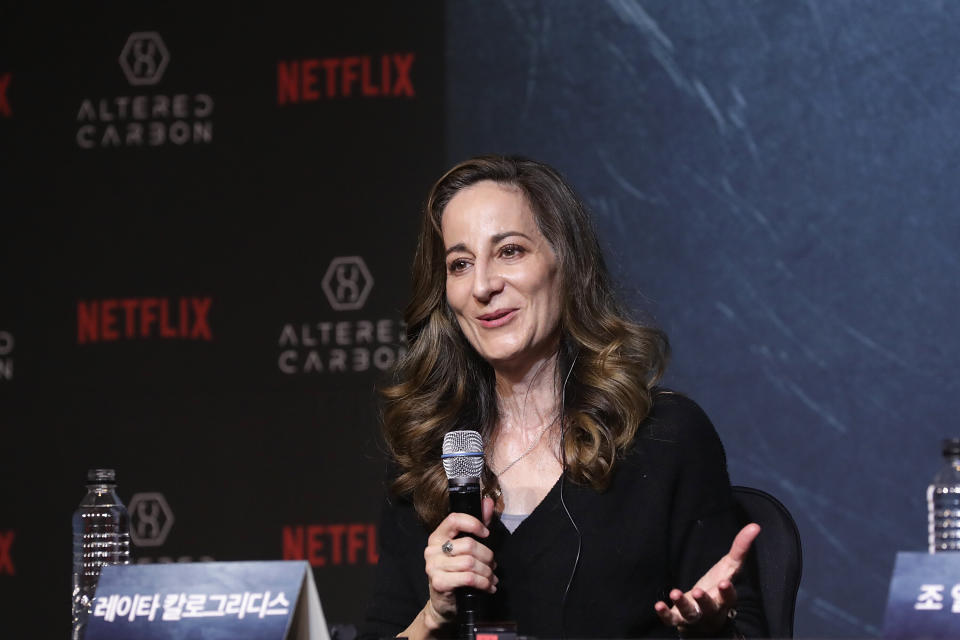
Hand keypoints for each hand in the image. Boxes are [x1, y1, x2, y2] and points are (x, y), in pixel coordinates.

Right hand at [421, 497, 496, 628]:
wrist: (444, 603)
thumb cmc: (458, 571)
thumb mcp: (468, 547)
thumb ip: (478, 524)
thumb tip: (488, 501)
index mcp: (437, 536)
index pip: (454, 519)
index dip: (473, 523)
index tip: (486, 534)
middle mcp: (432, 549)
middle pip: (468, 544)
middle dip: (487, 556)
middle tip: (493, 566)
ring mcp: (433, 566)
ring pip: (470, 562)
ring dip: (487, 572)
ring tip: (491, 578)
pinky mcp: (438, 582)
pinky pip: (468, 578)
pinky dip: (483, 583)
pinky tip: (488, 587)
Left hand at [654, 523, 760, 634]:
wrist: (706, 618)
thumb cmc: (719, 588)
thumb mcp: (730, 568)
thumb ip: (741, 548)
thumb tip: (755, 526)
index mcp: (724, 598)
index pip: (729, 597)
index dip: (727, 592)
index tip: (724, 583)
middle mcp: (711, 609)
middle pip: (709, 607)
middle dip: (704, 600)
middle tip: (698, 591)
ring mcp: (695, 616)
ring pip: (690, 613)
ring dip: (682, 604)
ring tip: (674, 593)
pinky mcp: (679, 619)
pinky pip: (672, 619)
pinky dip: (665, 614)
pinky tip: (658, 605)